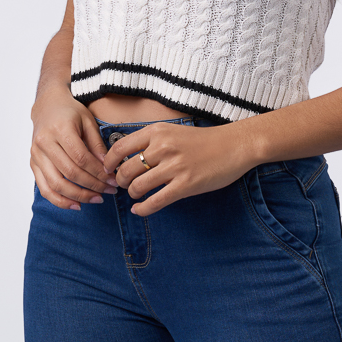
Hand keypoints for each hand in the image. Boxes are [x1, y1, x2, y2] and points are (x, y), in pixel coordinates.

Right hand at [30, 87, 118, 209]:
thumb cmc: (70, 112)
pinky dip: (59, 200)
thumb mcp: (88, 121)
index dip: (98, 172)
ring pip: (55, 185)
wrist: (47, 106)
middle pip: (70, 173)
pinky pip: (45, 188)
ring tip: (96, 199)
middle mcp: (44, 143)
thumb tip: (107, 168)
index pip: (81, 158)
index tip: (113, 180)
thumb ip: (96, 144)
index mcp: (60, 129)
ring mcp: (36, 155)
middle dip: (92, 186)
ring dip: (78, 196)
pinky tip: (75, 204)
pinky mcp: (33, 164)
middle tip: (109, 191)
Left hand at [101, 121, 255, 216]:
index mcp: (157, 132)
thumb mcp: (173, 131)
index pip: (120, 148)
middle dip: (120, 181)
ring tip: (136, 194)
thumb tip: (125, 157)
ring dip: (132, 194)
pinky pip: (156, 201)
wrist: (234, 145)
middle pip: (125, 170)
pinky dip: (143, 209)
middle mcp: (163, 147)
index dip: (109, 162)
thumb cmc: (203, 140)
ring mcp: (174, 167)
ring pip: (138, 187)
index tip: (108, 170)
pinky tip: (140, 209)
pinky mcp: (185, 185)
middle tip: (124, 185)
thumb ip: (151, 141)